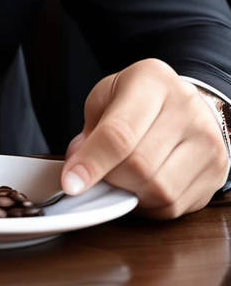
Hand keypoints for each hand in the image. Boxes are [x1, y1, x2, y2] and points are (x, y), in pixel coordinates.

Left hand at [61, 58, 228, 218]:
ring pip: (160, 191)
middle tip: (97, 173)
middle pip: (140, 166)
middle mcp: (186, 109)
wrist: (184, 102)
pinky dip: (149, 204)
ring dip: (130, 193)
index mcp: (153, 80)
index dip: (92, 162)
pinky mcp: (216, 172)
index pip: (120, 132)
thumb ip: (90, 128)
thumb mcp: (107, 96)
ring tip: (121, 176)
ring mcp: (207, 142)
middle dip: (109, 178)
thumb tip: (77, 163)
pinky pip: (175, 206)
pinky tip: (141, 186)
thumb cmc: (139, 98)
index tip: (70, 182)